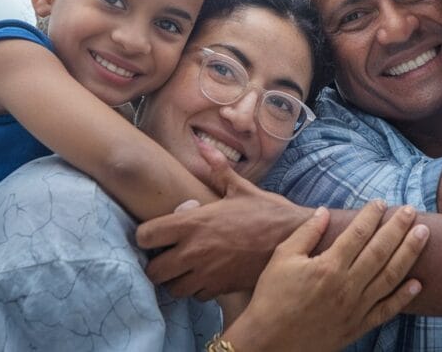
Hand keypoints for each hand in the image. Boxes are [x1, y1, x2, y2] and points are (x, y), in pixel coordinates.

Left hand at [136, 148, 311, 298]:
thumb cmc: (268, 212)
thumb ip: (217, 168)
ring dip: (175, 279)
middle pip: (153, 271)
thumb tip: (204, 146)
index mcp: (194, 223)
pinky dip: (197, 289)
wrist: (295, 239)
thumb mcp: (241, 188)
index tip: (155, 234)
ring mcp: (207, 273)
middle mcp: (195, 251)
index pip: (146, 236)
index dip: (146, 236)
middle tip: (167, 255)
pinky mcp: (221, 289)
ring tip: (185, 268)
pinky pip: (196, 296)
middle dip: (156, 264)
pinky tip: (206, 276)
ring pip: (172, 288)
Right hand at [221, 202, 428, 351]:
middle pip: (381, 251)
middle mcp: (347, 286)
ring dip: (409, 253)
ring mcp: (356, 308)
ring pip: (390, 276)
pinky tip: (418, 283)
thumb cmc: (271, 298)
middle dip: (399, 228)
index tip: (381, 202)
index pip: (357, 233)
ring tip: (423, 235)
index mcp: (328, 266)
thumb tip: (324, 211)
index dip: (371, 215)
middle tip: (412, 211)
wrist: (269, 342)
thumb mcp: (282, 259)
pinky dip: (404, 297)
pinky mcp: (358, 326)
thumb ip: (305, 233)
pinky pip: (387, 310)